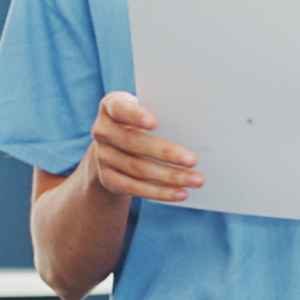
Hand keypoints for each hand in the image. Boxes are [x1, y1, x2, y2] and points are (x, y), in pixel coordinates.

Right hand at [79, 92, 198, 203]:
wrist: (114, 146)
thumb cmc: (141, 121)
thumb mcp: (146, 109)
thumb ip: (161, 112)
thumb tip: (197, 126)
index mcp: (112, 106)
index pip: (120, 109)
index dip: (136, 115)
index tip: (156, 122)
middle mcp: (103, 131)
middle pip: (133, 143)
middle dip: (165, 153)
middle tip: (193, 160)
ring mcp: (103, 156)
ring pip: (137, 169)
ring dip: (170, 176)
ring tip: (196, 180)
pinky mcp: (108, 178)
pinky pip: (134, 188)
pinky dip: (160, 192)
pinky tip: (180, 193)